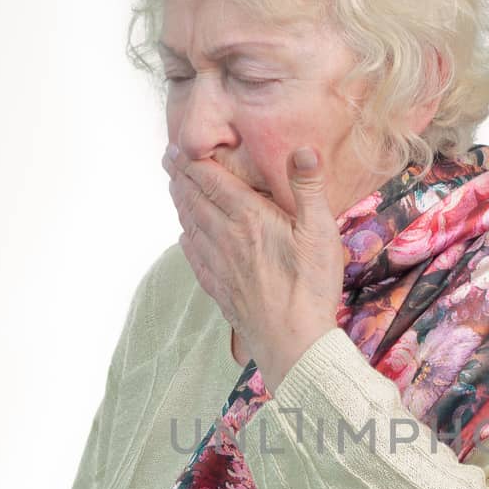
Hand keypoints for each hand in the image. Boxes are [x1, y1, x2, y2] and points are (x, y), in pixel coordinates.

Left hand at [162, 144, 343, 391]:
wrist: (294, 342)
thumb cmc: (311, 286)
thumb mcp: (320, 231)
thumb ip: (308, 187)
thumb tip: (303, 148)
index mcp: (248, 218)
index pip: (211, 181)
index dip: (191, 161)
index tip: (176, 146)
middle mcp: (226, 237)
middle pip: (195, 200)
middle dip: (180, 177)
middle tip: (168, 160)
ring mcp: (220, 265)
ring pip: (191, 226)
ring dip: (181, 204)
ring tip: (175, 190)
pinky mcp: (221, 289)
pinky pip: (195, 258)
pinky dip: (186, 240)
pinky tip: (185, 237)